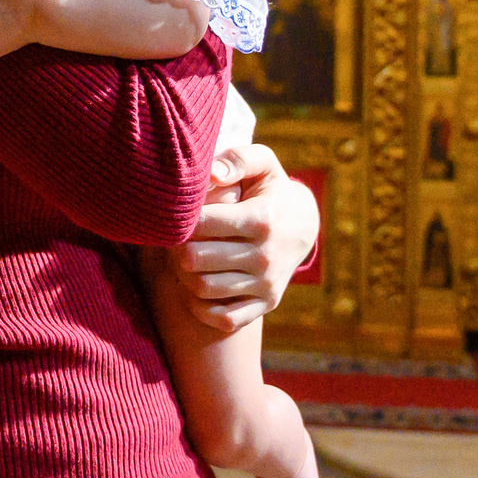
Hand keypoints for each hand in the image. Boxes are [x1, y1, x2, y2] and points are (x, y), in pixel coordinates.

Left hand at [165, 142, 319, 333]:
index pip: (201, 223)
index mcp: (262, 219)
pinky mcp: (266, 304)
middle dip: (176, 248)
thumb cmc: (270, 189)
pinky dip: (200, 306)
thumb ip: (237, 160)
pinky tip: (196, 286)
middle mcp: (265, 255)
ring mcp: (266, 283)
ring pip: (203, 288)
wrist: (304, 225)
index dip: (180, 220)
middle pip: (195, 259)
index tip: (177, 216)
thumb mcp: (263, 163)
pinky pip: (222, 318)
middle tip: (174, 239)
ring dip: (183, 275)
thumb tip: (212, 174)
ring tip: (183, 259)